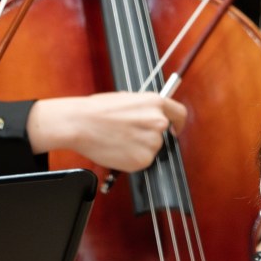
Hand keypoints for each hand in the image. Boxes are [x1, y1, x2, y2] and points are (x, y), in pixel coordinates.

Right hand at [27, 91, 187, 172]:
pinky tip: (117, 150)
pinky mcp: (143, 159)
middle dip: (148, 137)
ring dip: (139, 148)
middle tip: (128, 136)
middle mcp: (158, 122)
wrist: (80, 124)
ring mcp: (152, 142)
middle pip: (163, 135)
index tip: (175, 130)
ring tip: (118, 140)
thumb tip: (150, 115)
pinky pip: (141, 161)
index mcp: (155, 103)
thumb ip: (145, 108)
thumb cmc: (97, 110)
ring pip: (151, 149)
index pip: (180, 114)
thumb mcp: (127, 99)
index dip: (178, 124)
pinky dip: (131, 159)